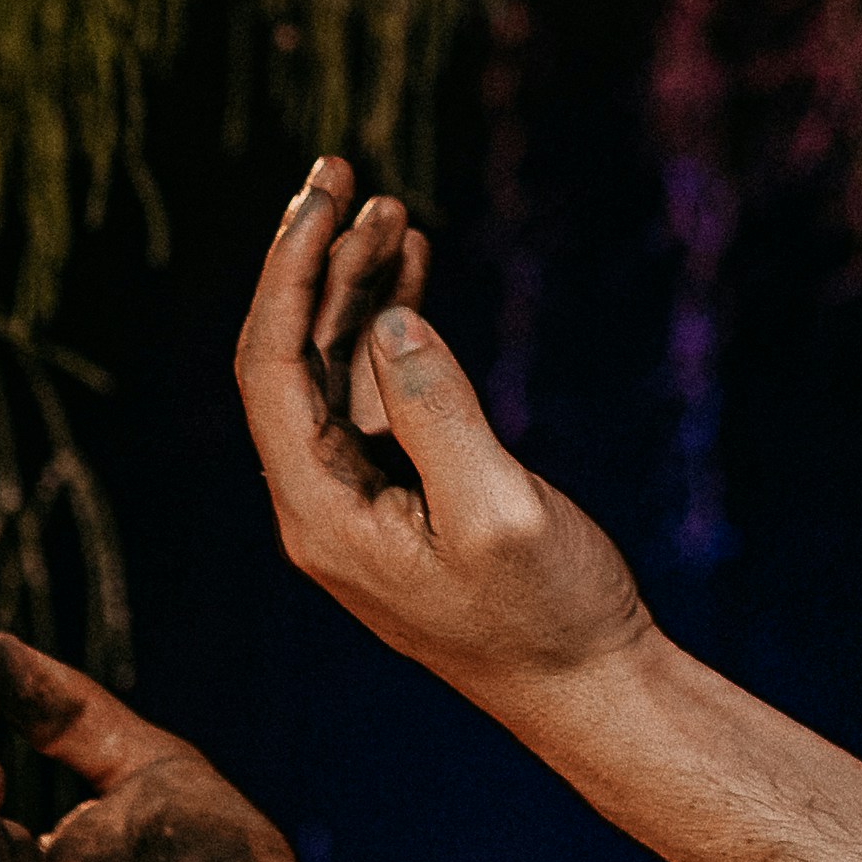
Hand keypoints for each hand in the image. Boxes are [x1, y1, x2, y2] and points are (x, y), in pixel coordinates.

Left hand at [232, 159, 653, 721]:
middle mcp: (319, 504)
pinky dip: (388, 326)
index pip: (270, 369)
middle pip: (289, 357)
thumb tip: (389, 318)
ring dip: (354, 285)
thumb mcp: (501, 512)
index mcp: (322, 515)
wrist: (590, 688)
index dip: (288, 274)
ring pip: (332, 369)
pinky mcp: (401, 495)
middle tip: (344, 174)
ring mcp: (357, 499)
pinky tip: (410, 268)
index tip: (322, 200)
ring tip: (388, 206)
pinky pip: (372, 394)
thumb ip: (438, 411)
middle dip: (313, 261)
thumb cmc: (550, 613)